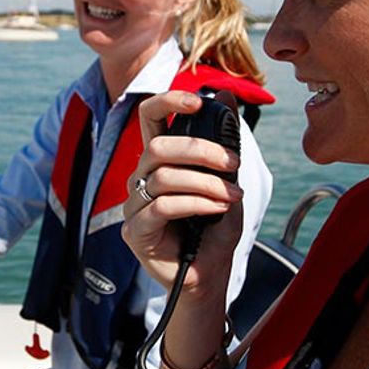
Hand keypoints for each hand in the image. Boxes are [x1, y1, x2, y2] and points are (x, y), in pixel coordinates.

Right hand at [121, 91, 243, 299]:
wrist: (210, 275)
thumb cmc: (213, 229)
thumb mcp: (226, 180)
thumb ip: (223, 142)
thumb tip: (226, 93)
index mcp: (159, 160)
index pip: (149, 118)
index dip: (167, 102)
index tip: (196, 103)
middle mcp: (141, 177)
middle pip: (159, 146)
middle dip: (202, 150)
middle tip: (234, 164)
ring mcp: (134, 205)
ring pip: (164, 176)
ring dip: (206, 184)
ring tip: (232, 197)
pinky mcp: (136, 231)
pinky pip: (161, 206)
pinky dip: (196, 204)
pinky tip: (217, 210)